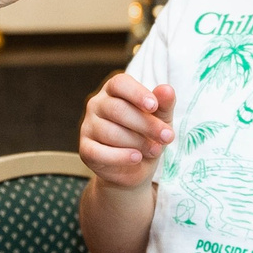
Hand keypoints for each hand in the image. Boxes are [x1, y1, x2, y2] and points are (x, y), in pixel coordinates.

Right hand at [79, 75, 175, 189]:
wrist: (136, 168)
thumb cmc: (148, 135)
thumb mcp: (161, 119)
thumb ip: (164, 104)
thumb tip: (167, 90)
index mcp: (114, 90)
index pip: (120, 84)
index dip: (137, 93)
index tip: (153, 106)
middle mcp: (96, 104)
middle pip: (117, 109)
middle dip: (146, 124)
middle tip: (167, 136)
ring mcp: (88, 126)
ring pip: (110, 132)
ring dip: (138, 143)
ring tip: (155, 150)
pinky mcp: (85, 149)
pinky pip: (99, 152)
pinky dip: (120, 157)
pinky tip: (136, 158)